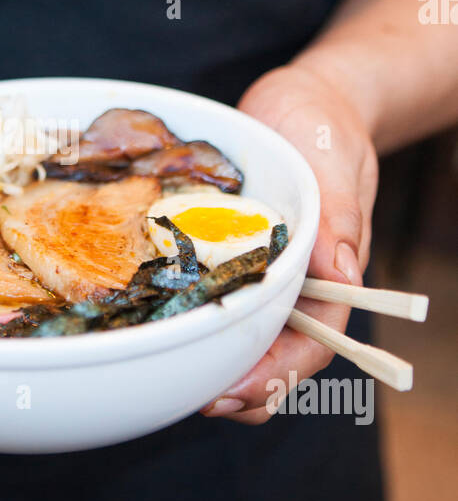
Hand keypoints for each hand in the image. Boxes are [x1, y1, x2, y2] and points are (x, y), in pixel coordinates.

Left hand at [200, 61, 377, 423]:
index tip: (234, 392)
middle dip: (237, 388)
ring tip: (171, 379)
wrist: (297, 102)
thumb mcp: (334, 157)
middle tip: (194, 399)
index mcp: (329, 276)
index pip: (312, 345)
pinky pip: (207, 301)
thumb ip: (339, 213)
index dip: (275, 376)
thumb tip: (344, 272)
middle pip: (272, 359)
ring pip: (238, 339)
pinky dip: (188, 321)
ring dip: (210, 364)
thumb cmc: (323, 124)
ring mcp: (257, 277)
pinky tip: (155, 329)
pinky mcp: (222, 260)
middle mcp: (293, 286)